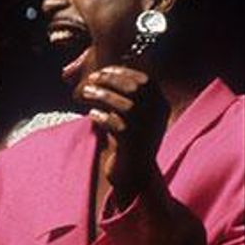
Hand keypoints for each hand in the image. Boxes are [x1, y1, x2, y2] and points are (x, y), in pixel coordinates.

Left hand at [80, 66, 167, 206]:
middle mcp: (157, 117)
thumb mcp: (130, 117)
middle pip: (136, 90)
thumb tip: (101, 74)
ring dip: (102, 95)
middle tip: (90, 79)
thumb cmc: (127, 142)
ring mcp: (147, 131)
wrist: (134, 175)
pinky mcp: (133, 145)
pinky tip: (92, 115)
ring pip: (126, 106)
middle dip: (110, 80)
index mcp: (160, 106)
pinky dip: (102, 116)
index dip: (123, 72)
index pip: (145, 81)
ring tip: (84, 93)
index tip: (103, 70)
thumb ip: (122, 97)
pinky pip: (116, 125)